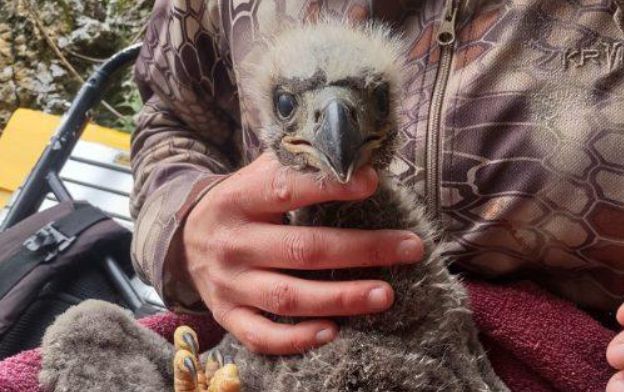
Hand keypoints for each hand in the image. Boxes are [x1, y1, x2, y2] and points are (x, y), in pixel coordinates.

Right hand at [182, 153, 423, 354]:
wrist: (183, 241)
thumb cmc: (242, 203)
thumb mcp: (257, 175)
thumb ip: (300, 164)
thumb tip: (360, 154)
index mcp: (240, 198)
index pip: (287, 187)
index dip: (331, 186)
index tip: (373, 183)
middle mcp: (233, 242)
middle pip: (302, 248)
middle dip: (361, 249)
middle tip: (410, 247)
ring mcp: (229, 284)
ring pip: (288, 296)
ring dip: (340, 298)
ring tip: (385, 294)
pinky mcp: (228, 316)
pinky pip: (262, 336)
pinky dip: (297, 339)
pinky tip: (334, 332)